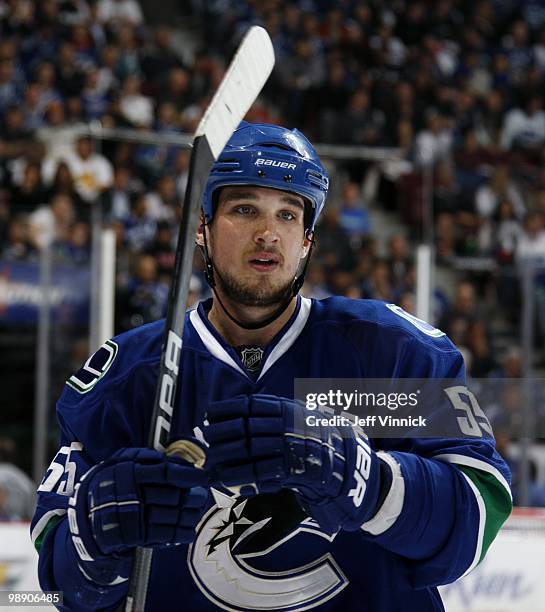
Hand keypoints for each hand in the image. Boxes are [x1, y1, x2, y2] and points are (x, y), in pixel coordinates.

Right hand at [68, 446, 209, 561]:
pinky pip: (164, 536)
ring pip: (172, 517)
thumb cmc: (113, 480)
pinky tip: (190, 530)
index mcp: (132, 473)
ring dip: (190, 515)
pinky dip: (181, 534)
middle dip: (193, 496)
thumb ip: (148, 457)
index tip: (204, 476)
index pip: (167, 473)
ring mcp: (134, 518)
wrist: (88, 512)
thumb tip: (177, 461)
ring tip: (198, 510)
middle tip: (202, 494)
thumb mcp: (124, 460)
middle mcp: (134, 495)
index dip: (189, 475)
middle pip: (174, 496)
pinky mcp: (135, 536)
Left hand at [204, 395, 384, 532]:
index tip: (209, 413)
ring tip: (210, 464)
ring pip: (249, 449)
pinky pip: (261, 472)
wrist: (351, 464)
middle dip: (221, 433)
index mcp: (288, 408)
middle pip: (245, 425)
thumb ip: (275, 414)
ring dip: (226, 457)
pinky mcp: (295, 468)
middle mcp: (288, 423)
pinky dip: (240, 476)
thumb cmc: (319, 440)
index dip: (227, 408)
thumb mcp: (299, 417)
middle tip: (205, 440)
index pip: (250, 404)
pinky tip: (225, 480)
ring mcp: (292, 445)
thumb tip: (241, 413)